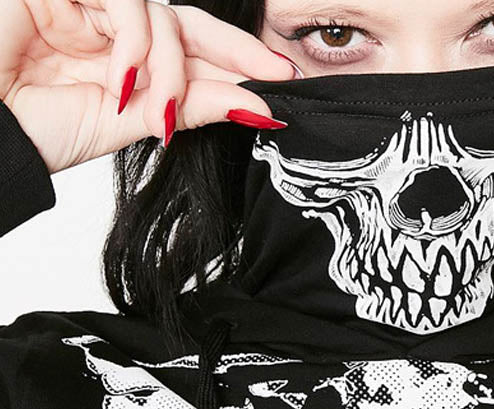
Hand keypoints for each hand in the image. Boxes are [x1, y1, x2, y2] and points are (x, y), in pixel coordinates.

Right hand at [0, 0, 295, 173]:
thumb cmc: (35, 130)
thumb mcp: (127, 125)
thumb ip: (183, 107)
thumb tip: (247, 103)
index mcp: (122, 57)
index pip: (188, 49)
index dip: (234, 62)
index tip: (279, 85)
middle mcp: (107, 25)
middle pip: (185, 23)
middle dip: (235, 51)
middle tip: (274, 77)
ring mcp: (84, 2)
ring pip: (160, 16)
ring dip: (172, 71)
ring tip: (158, 115)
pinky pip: (125, 2)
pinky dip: (136, 45)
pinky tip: (124, 84)